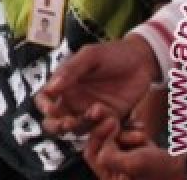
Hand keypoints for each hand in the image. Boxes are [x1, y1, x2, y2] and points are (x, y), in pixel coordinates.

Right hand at [36, 36, 158, 136]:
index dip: (44, 107)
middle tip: (70, 123)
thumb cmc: (113, 53)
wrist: (142, 61)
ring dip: (85, 126)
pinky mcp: (108, 120)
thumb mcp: (91, 56)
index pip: (44, 100)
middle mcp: (73, 100)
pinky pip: (101, 132)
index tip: (52, 110)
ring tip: (101, 113)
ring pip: (78, 130)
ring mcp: (90, 112)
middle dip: (58, 126)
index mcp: (64, 84)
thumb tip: (50, 88)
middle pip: (55, 121)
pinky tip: (116, 120)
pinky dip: (106, 131)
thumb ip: (71, 70)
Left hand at [84, 115, 186, 179]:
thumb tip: (103, 142)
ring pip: (116, 137)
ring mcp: (127, 161)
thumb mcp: (132, 164)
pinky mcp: (139, 153)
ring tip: (142, 136)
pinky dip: (136, 132)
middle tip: (120, 123)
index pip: (92, 152)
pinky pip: (130, 136)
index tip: (110, 123)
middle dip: (114, 132)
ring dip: (128, 132)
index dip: (97, 135)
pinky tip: (144, 132)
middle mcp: (116, 171)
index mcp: (111, 177)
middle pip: (102, 143)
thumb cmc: (163, 172)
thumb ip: (110, 155)